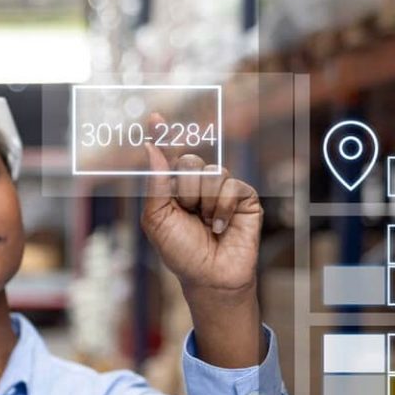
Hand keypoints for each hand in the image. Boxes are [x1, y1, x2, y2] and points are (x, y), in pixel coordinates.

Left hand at [139, 117, 262, 296]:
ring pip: (211, 173)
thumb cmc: (180, 251)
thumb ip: (156, 183)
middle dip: (184, 190)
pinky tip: (221, 227)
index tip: (155, 118)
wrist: (209, 276)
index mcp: (174, 188)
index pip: (169, 156)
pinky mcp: (244, 197)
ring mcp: (222, 189)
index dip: (163, 136)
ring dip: (203, 203)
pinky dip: (222, 209)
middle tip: (187, 213)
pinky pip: (231, 187)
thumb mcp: (157, 218)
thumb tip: (150, 147)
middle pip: (189, 162)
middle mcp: (198, 184)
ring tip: (205, 223)